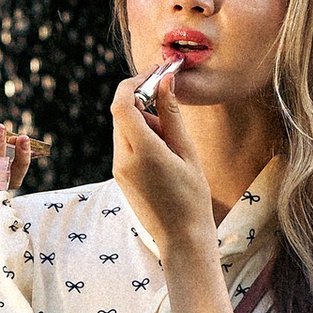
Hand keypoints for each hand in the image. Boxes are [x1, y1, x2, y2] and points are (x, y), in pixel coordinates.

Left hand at [111, 65, 215, 258]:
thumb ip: (172, 116)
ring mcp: (119, 170)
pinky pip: (125, 146)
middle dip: (143, 103)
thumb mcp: (188, 153)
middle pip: (122, 115)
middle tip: (170, 105)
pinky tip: (164, 154)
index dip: (133, 84)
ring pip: (123, 130)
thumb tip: (165, 83)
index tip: (154, 75)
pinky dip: (141, 139)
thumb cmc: (193, 197)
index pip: (122, 104)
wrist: (182, 238)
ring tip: (173, 143)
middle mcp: (123, 159)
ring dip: (144, 123)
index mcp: (142, 151)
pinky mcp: (121, 177)